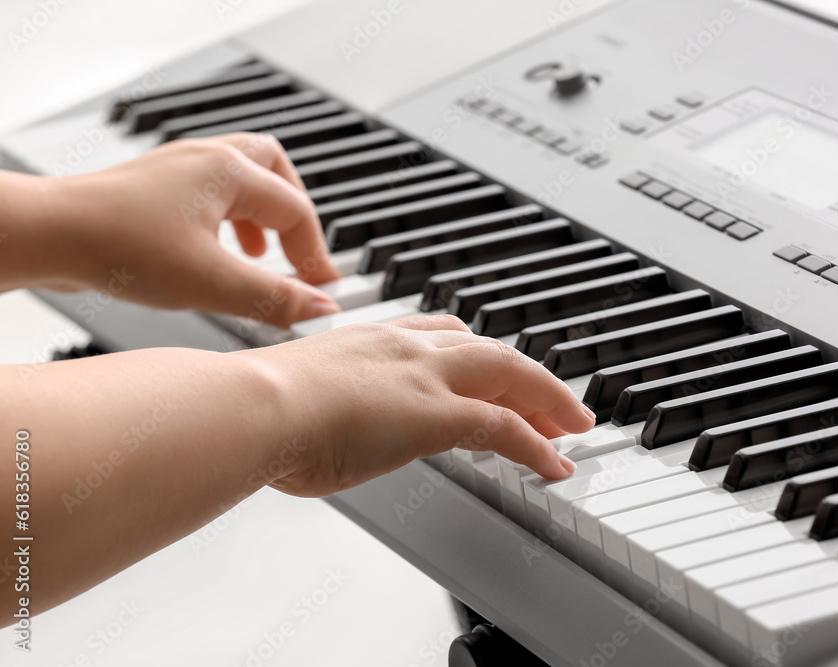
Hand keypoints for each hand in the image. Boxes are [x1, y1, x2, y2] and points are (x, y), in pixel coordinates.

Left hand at [43, 133, 340, 326]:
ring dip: (260, 216)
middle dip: (295, 215)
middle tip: (301, 254)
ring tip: (261, 256)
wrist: (49, 235)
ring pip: (241, 178)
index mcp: (229, 171)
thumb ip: (275, 297)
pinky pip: (210, 192)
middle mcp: (206, 159)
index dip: (316, 255)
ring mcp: (178, 169)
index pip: (296, 211)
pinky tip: (216, 252)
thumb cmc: (117, 246)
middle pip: (275, 170)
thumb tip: (322, 307)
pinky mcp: (155, 188)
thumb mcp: (212, 282)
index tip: (324, 291)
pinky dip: (228, 219)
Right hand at [252, 315, 595, 494]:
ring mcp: (424, 376)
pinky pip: (504, 427)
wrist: (250, 409)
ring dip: (547, 402)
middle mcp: (404, 348)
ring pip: (510, 376)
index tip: (491, 370)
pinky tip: (554, 464)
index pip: (441, 336)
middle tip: (552, 401)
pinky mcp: (435, 413)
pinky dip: (536, 445)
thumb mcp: (297, 400)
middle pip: (487, 349)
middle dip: (526, 374)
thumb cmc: (253, 411)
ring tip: (572, 428)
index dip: (476, 355)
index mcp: (370, 340)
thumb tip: (315, 433)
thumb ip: (321, 410)